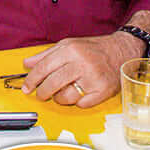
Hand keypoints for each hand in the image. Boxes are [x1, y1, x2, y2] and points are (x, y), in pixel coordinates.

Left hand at [21, 33, 141, 107]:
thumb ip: (46, 54)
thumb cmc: (94, 49)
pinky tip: (80, 93)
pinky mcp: (103, 90)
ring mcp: (93, 78)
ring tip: (63, 92)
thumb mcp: (69, 45)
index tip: (27, 87)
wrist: (122, 50)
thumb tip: (27, 64)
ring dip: (60, 98)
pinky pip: (82, 104)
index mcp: (71, 50)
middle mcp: (81, 63)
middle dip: (42, 93)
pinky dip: (78, 102)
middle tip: (41, 94)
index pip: (44, 68)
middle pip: (52, 84)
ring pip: (65, 97)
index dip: (32, 79)